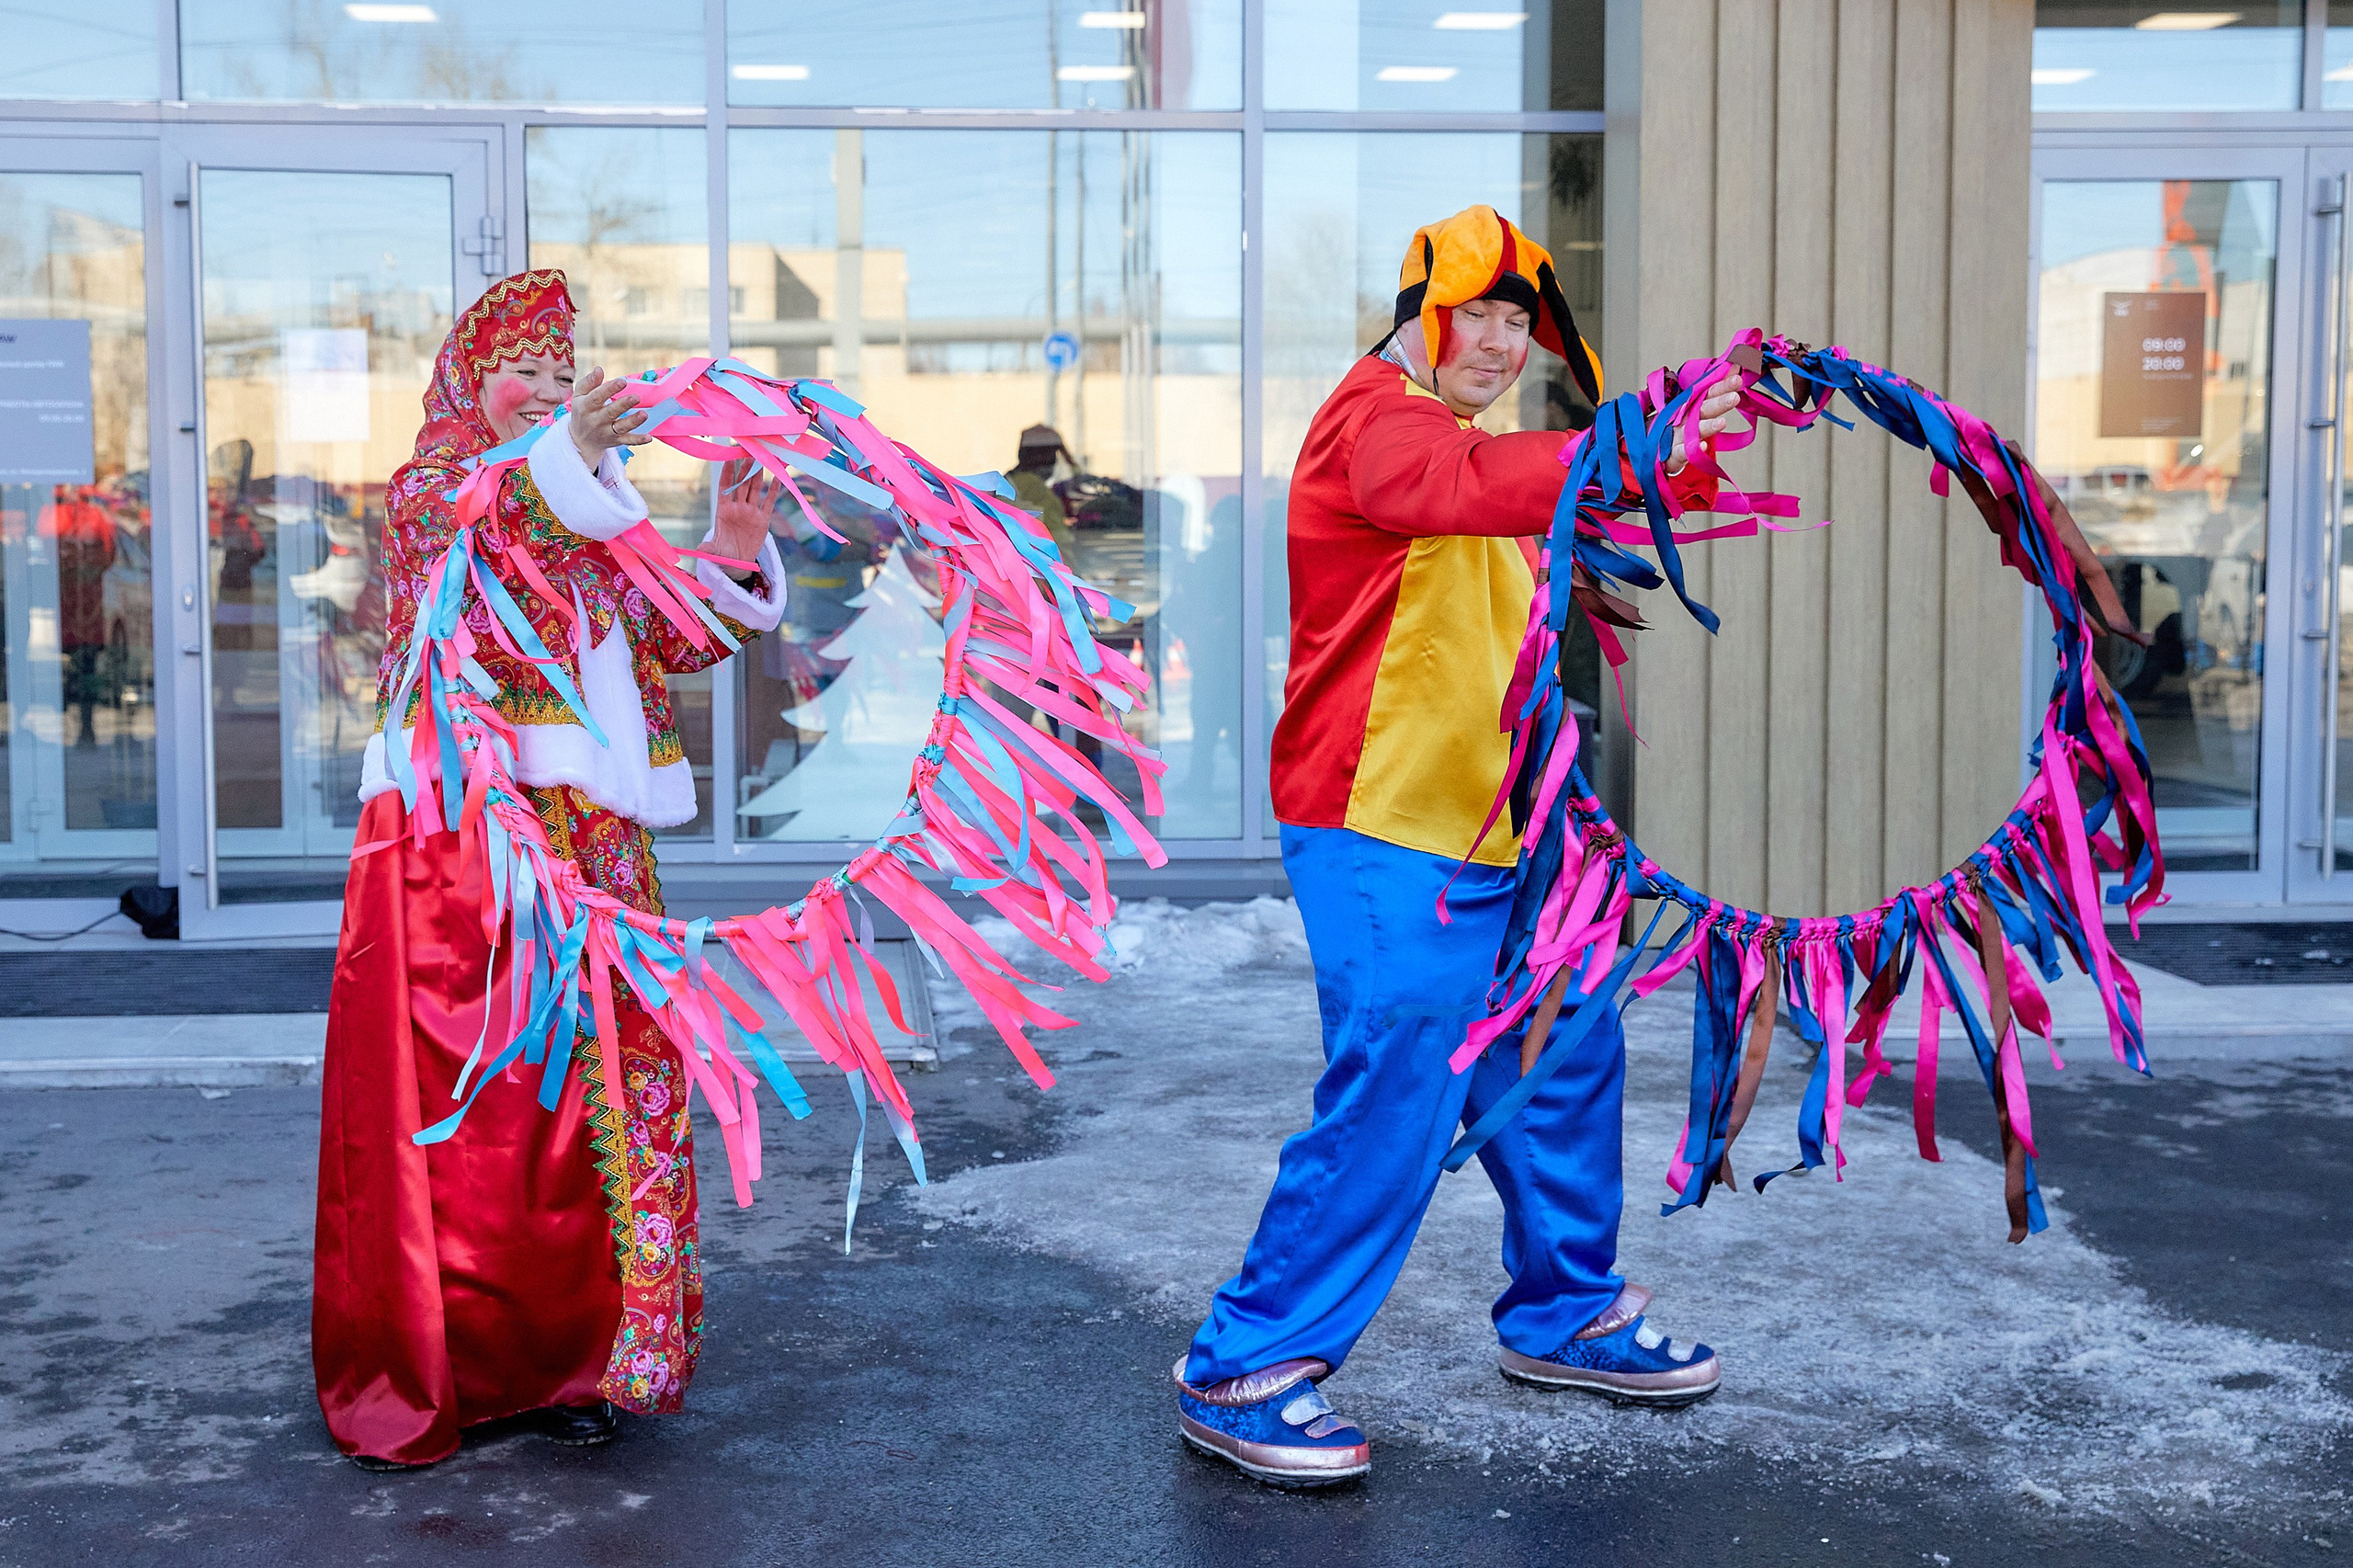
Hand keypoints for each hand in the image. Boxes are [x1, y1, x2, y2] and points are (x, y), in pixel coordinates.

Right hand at [568, 366, 649, 466]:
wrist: (580, 440)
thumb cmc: (583, 411)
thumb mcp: (579, 396)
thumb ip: (589, 382)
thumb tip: (599, 369)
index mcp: (586, 406)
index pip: (597, 397)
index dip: (610, 389)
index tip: (623, 381)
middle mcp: (596, 420)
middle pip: (610, 412)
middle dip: (624, 405)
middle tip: (636, 397)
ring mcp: (607, 432)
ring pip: (621, 427)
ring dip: (633, 421)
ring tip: (644, 414)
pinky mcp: (616, 441)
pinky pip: (628, 441)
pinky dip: (638, 440)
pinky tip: (649, 437)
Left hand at [712, 456, 781, 576]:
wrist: (737, 561)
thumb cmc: (723, 554)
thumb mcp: (715, 552)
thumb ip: (709, 549)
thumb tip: (700, 551)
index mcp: (723, 511)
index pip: (725, 488)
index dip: (727, 474)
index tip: (729, 459)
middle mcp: (737, 508)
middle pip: (741, 484)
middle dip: (744, 469)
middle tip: (748, 454)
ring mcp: (751, 512)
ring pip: (754, 489)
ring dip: (757, 475)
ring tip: (762, 459)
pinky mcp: (763, 519)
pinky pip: (769, 502)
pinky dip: (773, 490)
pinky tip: (777, 477)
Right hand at [1664, 365, 1741, 474]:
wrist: (1653, 449)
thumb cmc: (1677, 427)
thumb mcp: (1693, 408)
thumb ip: (1714, 389)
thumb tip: (1734, 368)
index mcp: (1691, 405)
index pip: (1708, 392)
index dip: (1722, 384)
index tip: (1736, 374)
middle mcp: (1685, 418)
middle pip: (1703, 408)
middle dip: (1718, 403)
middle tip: (1734, 396)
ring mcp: (1677, 436)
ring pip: (1693, 430)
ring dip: (1707, 426)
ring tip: (1722, 423)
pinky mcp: (1672, 455)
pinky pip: (1682, 453)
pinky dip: (1692, 450)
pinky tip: (1703, 447)